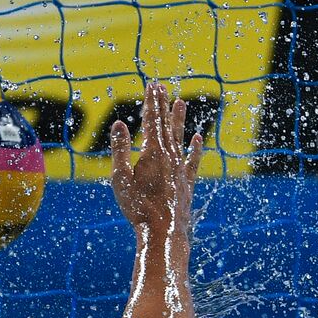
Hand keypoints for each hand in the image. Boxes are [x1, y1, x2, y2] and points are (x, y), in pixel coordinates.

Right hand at [109, 82, 202, 229]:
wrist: (163, 232)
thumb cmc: (137, 207)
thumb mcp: (120, 178)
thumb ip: (120, 149)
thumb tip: (119, 124)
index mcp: (152, 153)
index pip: (152, 120)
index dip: (151, 102)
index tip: (152, 85)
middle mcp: (169, 156)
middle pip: (165, 125)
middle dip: (162, 105)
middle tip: (161, 87)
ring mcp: (180, 169)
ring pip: (180, 138)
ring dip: (179, 120)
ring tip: (181, 103)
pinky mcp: (186, 182)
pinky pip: (192, 160)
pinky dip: (195, 148)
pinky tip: (197, 139)